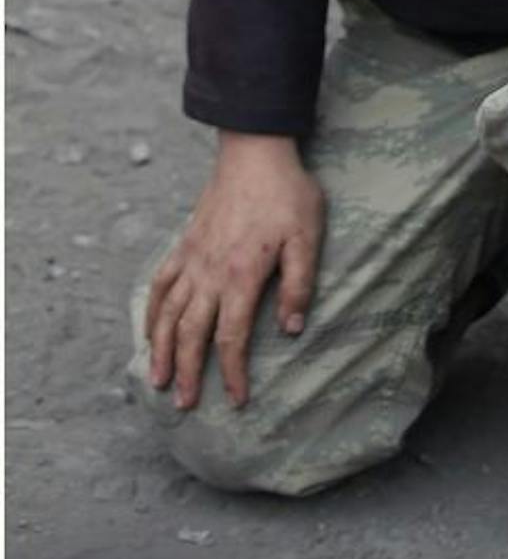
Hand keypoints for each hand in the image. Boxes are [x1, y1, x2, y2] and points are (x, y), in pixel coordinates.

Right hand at [144, 133, 324, 411]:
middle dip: (187, 372)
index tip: (236, 399)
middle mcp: (208, 273)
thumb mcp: (307, 237)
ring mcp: (191, 259)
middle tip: (184, 405)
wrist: (255, 153)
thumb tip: (292, 330)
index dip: (232, 372)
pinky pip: (160, 286)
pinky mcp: (183, 245)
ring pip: (167, 315)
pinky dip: (150, 313)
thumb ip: (299, 284)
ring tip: (157, 380)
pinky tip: (149, 332)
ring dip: (160, 350)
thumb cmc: (288, 194)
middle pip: (190, 334)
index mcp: (240, 275)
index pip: (231, 337)